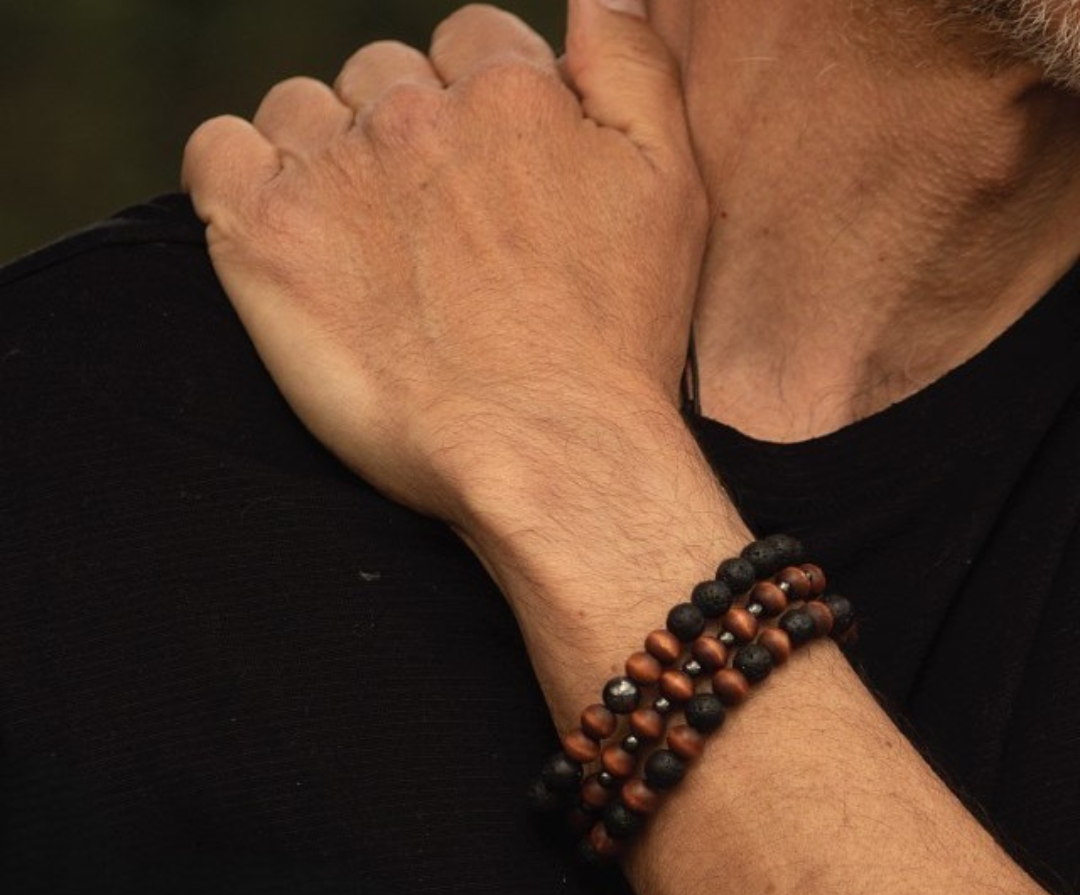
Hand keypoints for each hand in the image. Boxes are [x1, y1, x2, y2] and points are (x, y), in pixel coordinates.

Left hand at [181, 0, 707, 532]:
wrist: (547, 453)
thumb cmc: (613, 341)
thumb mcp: (671, 187)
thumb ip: (633, 64)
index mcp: (508, 91)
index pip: (469, 44)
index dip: (479, 112)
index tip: (486, 192)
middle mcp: (415, 113)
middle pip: (384, 80)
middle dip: (407, 139)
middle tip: (434, 241)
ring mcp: (335, 172)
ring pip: (304, 112)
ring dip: (328, 159)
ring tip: (367, 253)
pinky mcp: (266, 236)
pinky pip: (218, 153)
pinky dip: (239, 176)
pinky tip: (283, 229)